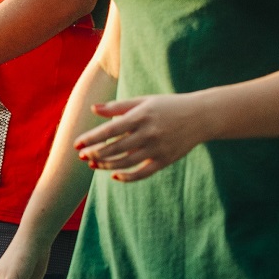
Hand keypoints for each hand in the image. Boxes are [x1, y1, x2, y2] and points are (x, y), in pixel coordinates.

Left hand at [75, 94, 203, 181]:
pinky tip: (114, 175)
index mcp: (140, 116)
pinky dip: (127, 177)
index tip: (77, 144)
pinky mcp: (165, 160)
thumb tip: (93, 109)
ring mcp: (157, 148)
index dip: (91, 138)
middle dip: (96, 154)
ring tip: (93, 164)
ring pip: (126, 162)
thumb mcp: (142, 101)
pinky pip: (143, 173)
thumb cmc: (167, 106)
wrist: (201, 116)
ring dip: (107, 165)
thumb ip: (117, 107)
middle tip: (82, 156)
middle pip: (116, 148)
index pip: (110, 130)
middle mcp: (148, 133)